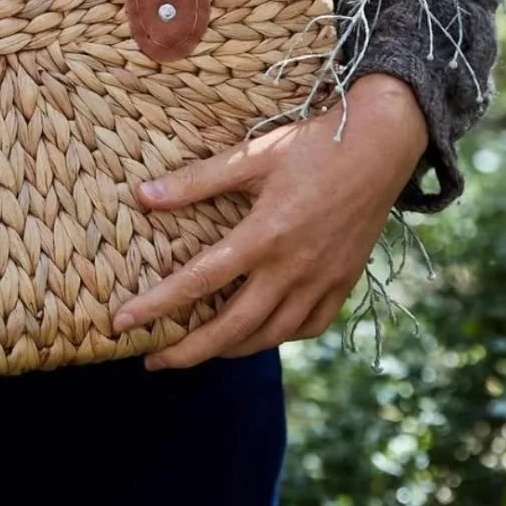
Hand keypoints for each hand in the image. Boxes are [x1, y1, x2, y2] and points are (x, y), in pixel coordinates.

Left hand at [111, 73, 429, 367]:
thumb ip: (196, 182)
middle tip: (154, 361)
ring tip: (199, 351)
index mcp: (264, 236)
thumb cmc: (311, 144)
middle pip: (232, 327)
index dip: (156, 306)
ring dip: (230, 350)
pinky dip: (278, 337)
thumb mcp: (251, 156)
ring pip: (270, 335)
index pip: (198, 282)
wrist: (382, 143)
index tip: (122, 323)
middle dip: (189, 350)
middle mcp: (293, 268)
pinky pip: (308, 327)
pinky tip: (258, 334)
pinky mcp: (344, 282)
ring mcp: (322, 280)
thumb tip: (142, 196)